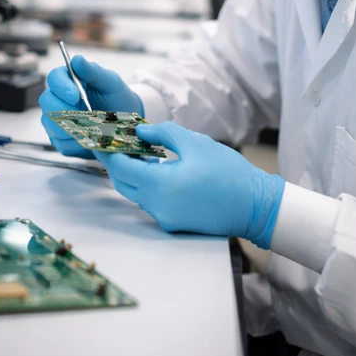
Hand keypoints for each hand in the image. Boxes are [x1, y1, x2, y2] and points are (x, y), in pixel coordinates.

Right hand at [38, 55, 143, 157]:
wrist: (126, 120)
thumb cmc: (116, 97)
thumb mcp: (110, 82)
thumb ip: (93, 71)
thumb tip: (77, 59)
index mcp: (68, 81)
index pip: (54, 78)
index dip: (61, 86)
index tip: (75, 95)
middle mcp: (57, 99)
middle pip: (46, 102)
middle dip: (63, 109)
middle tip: (84, 114)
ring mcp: (56, 120)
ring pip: (50, 124)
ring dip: (70, 127)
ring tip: (91, 126)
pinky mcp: (60, 139)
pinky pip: (60, 143)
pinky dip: (76, 142)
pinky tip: (90, 139)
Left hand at [94, 122, 283, 248]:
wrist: (254, 205)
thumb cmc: (229, 172)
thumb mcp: (197, 144)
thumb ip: (164, 134)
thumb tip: (140, 131)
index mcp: (160, 185)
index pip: (120, 167)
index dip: (108, 151)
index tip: (101, 137)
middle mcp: (156, 206)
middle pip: (123, 183)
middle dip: (117, 162)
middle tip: (117, 143)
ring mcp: (164, 217)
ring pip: (136, 193)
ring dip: (134, 174)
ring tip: (141, 153)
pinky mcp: (173, 224)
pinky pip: (151, 202)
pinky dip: (149, 186)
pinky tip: (161, 171)